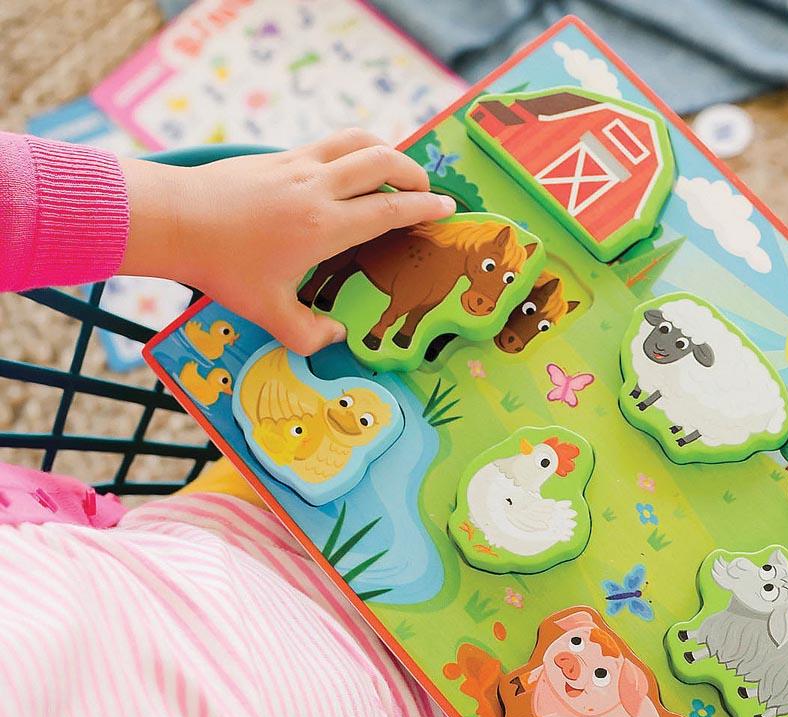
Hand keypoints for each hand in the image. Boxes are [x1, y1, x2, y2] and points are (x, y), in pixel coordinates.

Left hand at [119, 130, 455, 353]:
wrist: (175, 219)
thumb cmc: (222, 267)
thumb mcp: (269, 313)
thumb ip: (308, 334)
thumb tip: (336, 338)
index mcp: (326, 226)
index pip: (390, 209)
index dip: (424, 208)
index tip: (446, 209)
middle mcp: (318, 187)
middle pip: (383, 161)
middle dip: (413, 173)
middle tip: (427, 192)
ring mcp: (298, 164)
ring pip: (357, 140)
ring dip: (386, 151)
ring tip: (396, 171)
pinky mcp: (279, 155)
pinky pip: (330, 143)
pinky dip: (353, 150)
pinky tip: (349, 171)